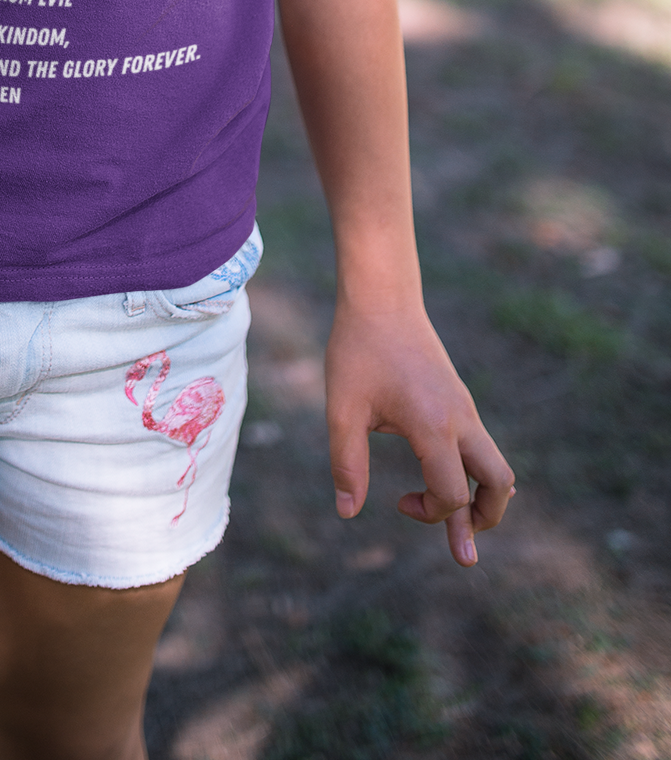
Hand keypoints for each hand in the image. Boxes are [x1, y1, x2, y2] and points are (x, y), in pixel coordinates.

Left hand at [324, 302, 514, 566]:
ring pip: (497, 465)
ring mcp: (465, 407)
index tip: (397, 503)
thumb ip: (346, 464)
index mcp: (434, 426)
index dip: (431, 513)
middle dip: (484, 519)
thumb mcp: (343, 409)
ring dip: (483, 496)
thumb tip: (347, 513)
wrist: (381, 296)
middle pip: (500, 484)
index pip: (451, 493)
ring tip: (462, 521)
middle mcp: (461, 419)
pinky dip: (473, 471)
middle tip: (463, 548)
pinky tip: (455, 477)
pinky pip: (481, 444)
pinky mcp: (459, 398)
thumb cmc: (358, 350)